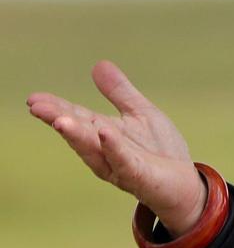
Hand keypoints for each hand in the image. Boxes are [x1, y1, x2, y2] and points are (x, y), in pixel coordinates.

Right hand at [27, 60, 206, 236]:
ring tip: (60, 120)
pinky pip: (124, 161)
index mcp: (104, 133)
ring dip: (77, 135)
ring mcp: (120, 165)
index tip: (33, 99)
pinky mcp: (139, 175)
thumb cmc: (160, 149)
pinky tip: (105, 132)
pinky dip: (114, 147)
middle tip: (36, 106)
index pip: (77, 118)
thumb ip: (120, 92)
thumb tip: (98, 64)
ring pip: (94, 150)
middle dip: (58, 120)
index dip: (56, 108)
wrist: (185, 183)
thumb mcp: (141, 113)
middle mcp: (105, 151)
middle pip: (78, 133)